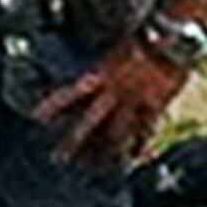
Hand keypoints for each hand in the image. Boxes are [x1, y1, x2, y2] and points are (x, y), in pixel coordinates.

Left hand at [34, 39, 187, 171]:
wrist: (171, 37)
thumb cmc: (144, 38)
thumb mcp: (117, 49)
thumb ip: (105, 67)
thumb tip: (93, 76)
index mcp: (102, 73)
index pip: (71, 93)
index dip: (53, 105)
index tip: (36, 117)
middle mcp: (115, 91)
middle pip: (89, 121)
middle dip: (73, 141)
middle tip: (57, 159)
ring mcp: (135, 101)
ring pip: (115, 132)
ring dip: (103, 152)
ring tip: (93, 169)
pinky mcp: (155, 107)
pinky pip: (144, 131)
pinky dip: (138, 146)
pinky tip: (132, 160)